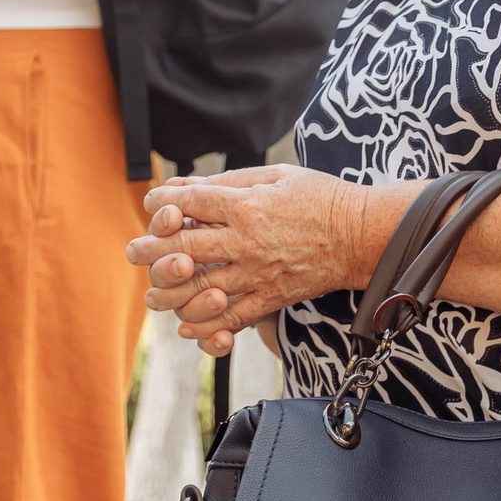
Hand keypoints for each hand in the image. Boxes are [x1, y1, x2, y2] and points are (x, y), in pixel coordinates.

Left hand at [127, 166, 372, 344]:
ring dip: (167, 291)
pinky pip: (231, 318)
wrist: (365, 235)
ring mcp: (259, 273)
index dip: (161, 203)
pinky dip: (204, 325)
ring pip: (198, 288)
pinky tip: (186, 323)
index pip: (187, 203)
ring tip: (154, 290)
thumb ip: (228, 181)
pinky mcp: (273, 297)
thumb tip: (184, 184)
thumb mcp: (278, 175)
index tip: (155, 204)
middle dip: (149, 249)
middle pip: (181, 248)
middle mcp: (247, 241)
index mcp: (248, 205)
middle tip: (135, 251)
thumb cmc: (323, 198)